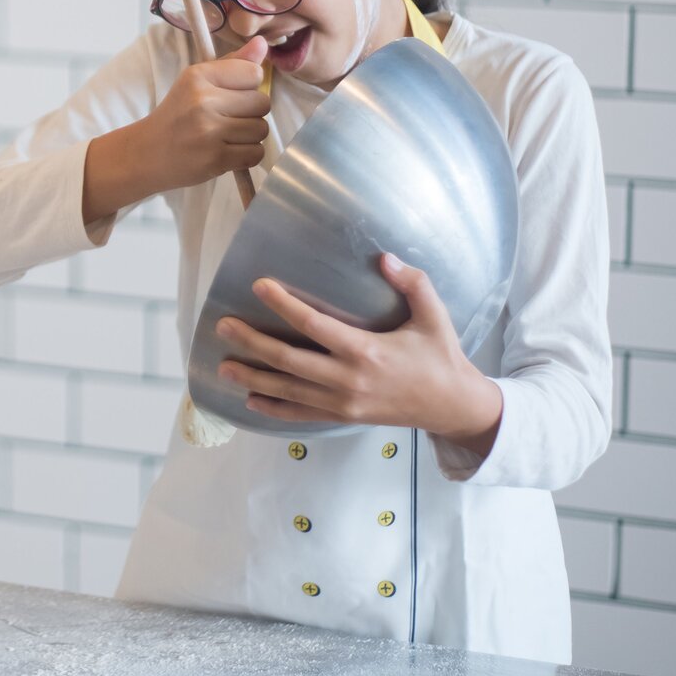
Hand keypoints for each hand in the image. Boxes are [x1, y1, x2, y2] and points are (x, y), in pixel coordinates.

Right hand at [83, 36, 270, 222]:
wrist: (147, 154)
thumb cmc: (176, 116)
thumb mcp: (197, 82)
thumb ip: (232, 63)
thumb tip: (262, 43)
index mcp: (198, 76)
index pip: (253, 72)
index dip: (250, 86)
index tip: (232, 94)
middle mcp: (203, 101)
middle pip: (262, 103)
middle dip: (252, 112)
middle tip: (228, 118)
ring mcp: (209, 132)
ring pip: (261, 129)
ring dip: (250, 136)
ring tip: (226, 136)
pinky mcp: (216, 159)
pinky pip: (256, 153)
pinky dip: (247, 155)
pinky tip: (227, 151)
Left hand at [213, 253, 503, 455]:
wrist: (452, 407)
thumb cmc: (440, 357)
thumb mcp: (434, 316)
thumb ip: (413, 283)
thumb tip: (385, 257)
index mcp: (367, 351)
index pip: (314, 326)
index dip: (284, 305)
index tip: (259, 286)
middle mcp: (349, 379)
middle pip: (288, 360)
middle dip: (252, 343)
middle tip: (223, 326)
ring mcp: (343, 403)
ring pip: (288, 390)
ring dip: (253, 378)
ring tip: (223, 366)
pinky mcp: (343, 418)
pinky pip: (300, 415)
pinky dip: (274, 408)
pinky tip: (251, 400)